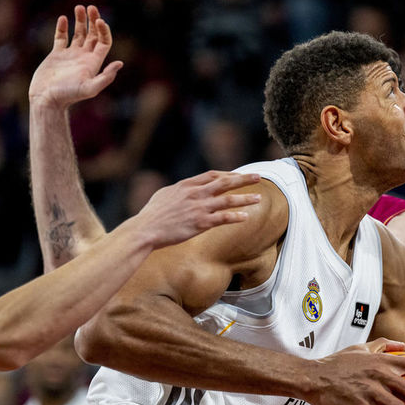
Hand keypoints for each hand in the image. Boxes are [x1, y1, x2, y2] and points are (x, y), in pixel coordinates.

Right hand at [29, 4, 122, 108]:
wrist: (47, 99)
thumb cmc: (68, 95)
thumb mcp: (89, 88)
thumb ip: (105, 77)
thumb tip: (120, 64)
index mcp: (93, 62)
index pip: (104, 41)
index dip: (104, 30)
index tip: (99, 20)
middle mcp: (83, 57)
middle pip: (93, 35)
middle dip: (94, 20)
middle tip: (91, 7)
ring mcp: (70, 55)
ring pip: (78, 33)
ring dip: (80, 20)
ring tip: (79, 7)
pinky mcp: (57, 55)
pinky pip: (61, 37)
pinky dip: (62, 27)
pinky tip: (63, 18)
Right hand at [130, 170, 261, 248]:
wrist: (146, 229)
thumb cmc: (151, 215)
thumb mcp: (164, 195)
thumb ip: (178, 191)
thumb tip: (184, 190)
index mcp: (186, 185)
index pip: (212, 175)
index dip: (227, 174)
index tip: (237, 176)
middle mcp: (195, 193)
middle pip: (225, 182)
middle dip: (243, 179)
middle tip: (258, 177)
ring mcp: (199, 208)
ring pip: (228, 200)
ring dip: (245, 198)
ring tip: (259, 198)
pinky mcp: (200, 223)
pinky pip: (223, 218)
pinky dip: (236, 216)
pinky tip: (246, 217)